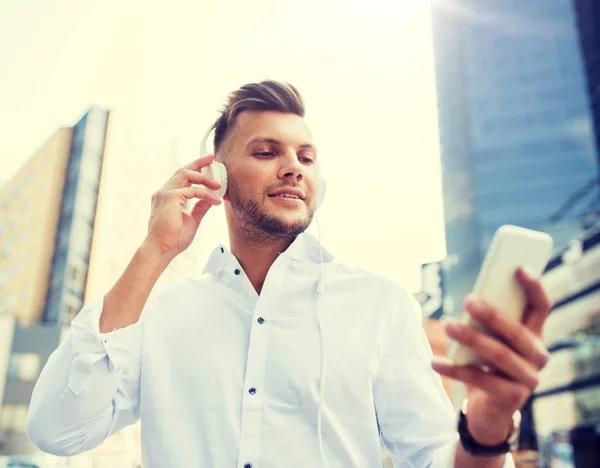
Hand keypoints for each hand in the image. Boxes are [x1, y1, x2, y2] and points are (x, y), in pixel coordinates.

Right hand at [145, 154, 221, 258]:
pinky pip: (193, 191)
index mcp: (166, 197)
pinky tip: (215, 200)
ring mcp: (165, 193)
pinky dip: (206, 194)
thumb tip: (211, 199)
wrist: (162, 249)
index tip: (207, 165)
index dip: (194, 170)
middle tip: (212, 158)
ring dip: (204, 177)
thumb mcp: (192, 220)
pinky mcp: (170, 197)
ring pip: (186, 175)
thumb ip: (200, 208)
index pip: (181, 178)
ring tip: (218, 184)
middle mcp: (163, 192)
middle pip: (182, 171)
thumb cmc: (174, 239)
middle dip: (198, 163)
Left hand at [432, 267, 551, 444]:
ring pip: (499, 354)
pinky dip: (454, 369)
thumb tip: (470, 298)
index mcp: (534, 335)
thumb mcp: (489, 340)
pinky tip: (434, 362)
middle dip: (492, 314)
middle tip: (467, 300)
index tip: (519, 267)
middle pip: (517, 331)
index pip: (541, 307)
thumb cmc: (486, 364)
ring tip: (448, 325)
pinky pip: (480, 379)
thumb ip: (487, 322)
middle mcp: (538, 356)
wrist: (489, 410)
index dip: (534, 286)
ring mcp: (528, 379)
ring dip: (472, 338)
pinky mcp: (512, 398)